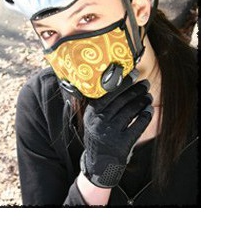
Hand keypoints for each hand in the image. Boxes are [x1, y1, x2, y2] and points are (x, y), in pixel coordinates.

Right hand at [80, 71, 153, 187]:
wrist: (99, 165)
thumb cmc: (98, 138)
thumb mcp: (93, 121)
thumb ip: (101, 105)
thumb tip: (117, 82)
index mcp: (91, 114)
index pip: (107, 93)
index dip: (122, 82)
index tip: (133, 74)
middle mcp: (100, 122)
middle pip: (121, 100)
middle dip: (136, 90)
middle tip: (145, 84)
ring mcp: (111, 133)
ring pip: (130, 110)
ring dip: (142, 101)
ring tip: (148, 96)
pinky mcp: (123, 143)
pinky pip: (138, 125)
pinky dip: (145, 116)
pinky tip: (149, 110)